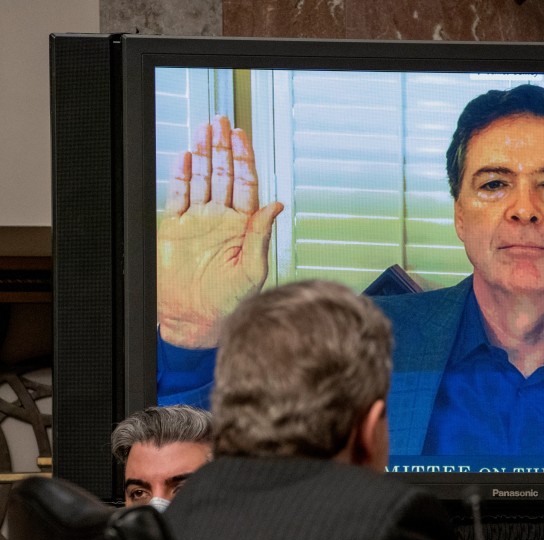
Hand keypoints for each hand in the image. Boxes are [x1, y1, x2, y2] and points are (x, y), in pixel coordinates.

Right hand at [157, 115, 283, 347]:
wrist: (196, 320)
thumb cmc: (231, 302)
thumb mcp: (253, 270)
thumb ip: (261, 235)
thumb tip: (276, 205)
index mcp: (243, 227)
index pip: (245, 184)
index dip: (244, 159)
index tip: (242, 137)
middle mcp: (221, 221)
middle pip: (222, 174)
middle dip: (223, 147)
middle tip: (222, 122)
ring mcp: (197, 222)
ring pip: (201, 179)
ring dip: (203, 154)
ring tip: (205, 130)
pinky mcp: (174, 228)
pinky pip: (178, 195)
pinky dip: (180, 174)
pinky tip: (184, 156)